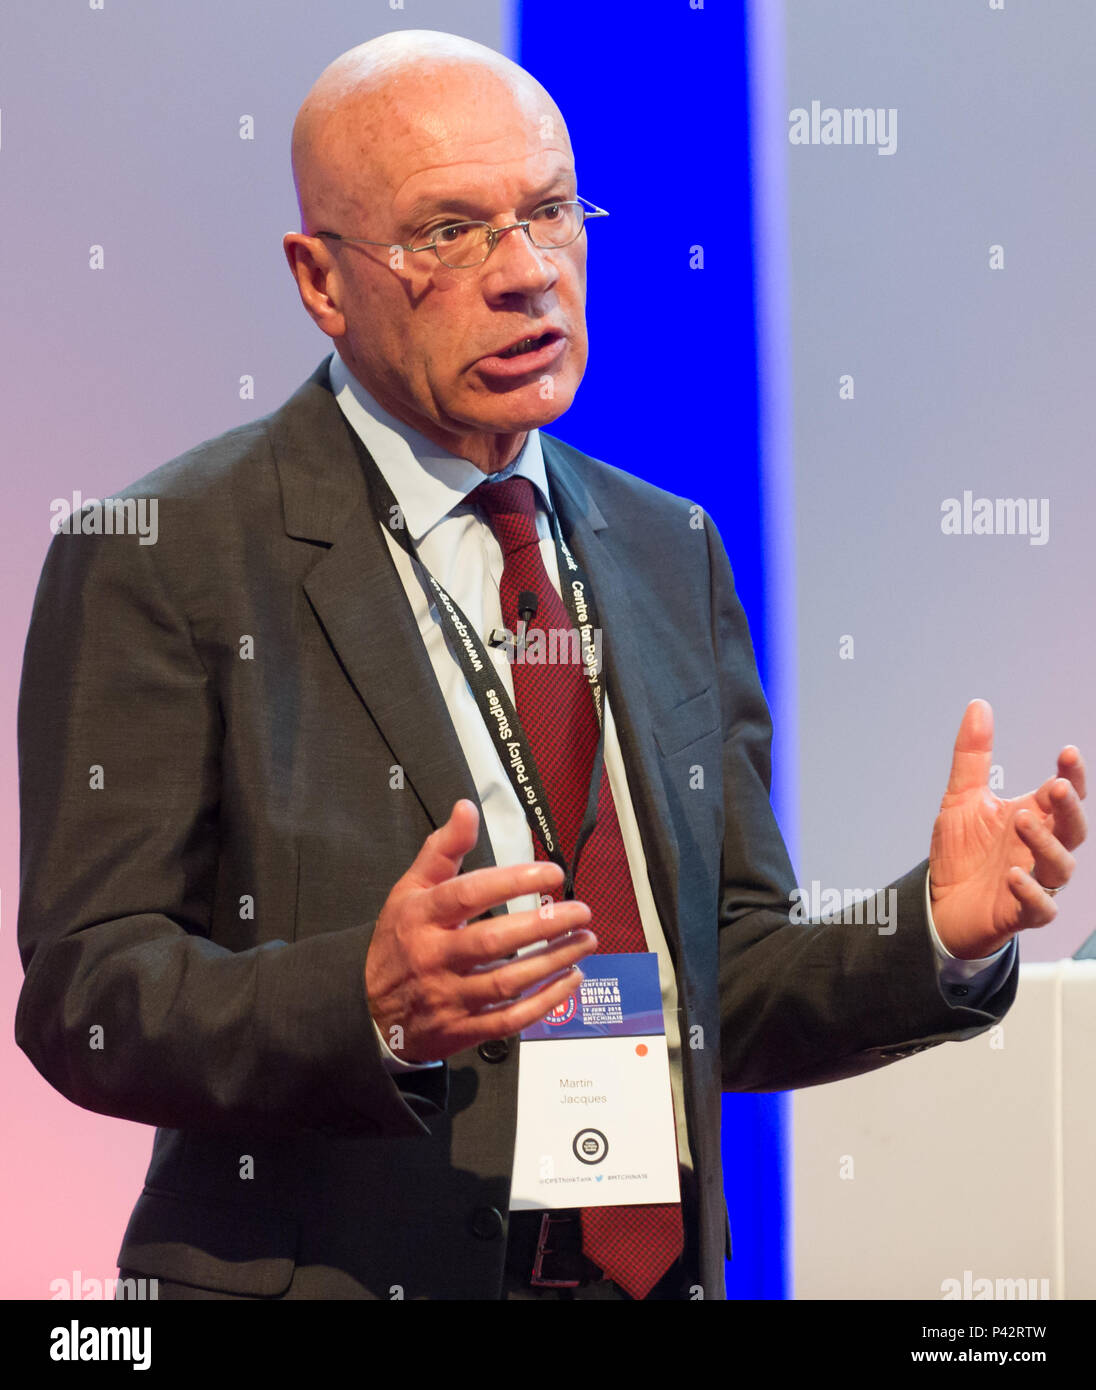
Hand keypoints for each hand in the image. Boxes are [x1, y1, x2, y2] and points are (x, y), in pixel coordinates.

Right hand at [364, 799, 595, 1061]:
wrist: (372, 1011)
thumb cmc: (400, 940)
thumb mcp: (410, 889)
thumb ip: (443, 849)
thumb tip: (467, 808)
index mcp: (421, 916)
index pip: (470, 893)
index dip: (514, 881)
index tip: (552, 873)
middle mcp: (434, 956)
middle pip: (493, 940)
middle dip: (543, 926)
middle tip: (581, 911)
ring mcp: (448, 996)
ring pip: (507, 982)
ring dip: (553, 962)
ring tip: (585, 941)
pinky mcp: (462, 1029)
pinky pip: (509, 1019)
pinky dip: (545, 1002)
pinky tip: (571, 979)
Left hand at [929, 700, 1086, 958]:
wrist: (939, 902)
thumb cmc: (962, 852)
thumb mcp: (962, 797)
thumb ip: (973, 756)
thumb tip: (979, 705)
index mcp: (1034, 818)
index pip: (1064, 795)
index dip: (1072, 775)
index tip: (1066, 753)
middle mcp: (1041, 848)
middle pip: (1073, 828)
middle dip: (1069, 807)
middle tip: (1056, 787)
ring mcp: (1035, 881)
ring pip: (1060, 865)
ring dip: (1045, 842)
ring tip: (1022, 820)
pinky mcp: (1020, 912)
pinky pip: (1039, 907)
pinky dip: (1031, 891)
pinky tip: (1013, 874)